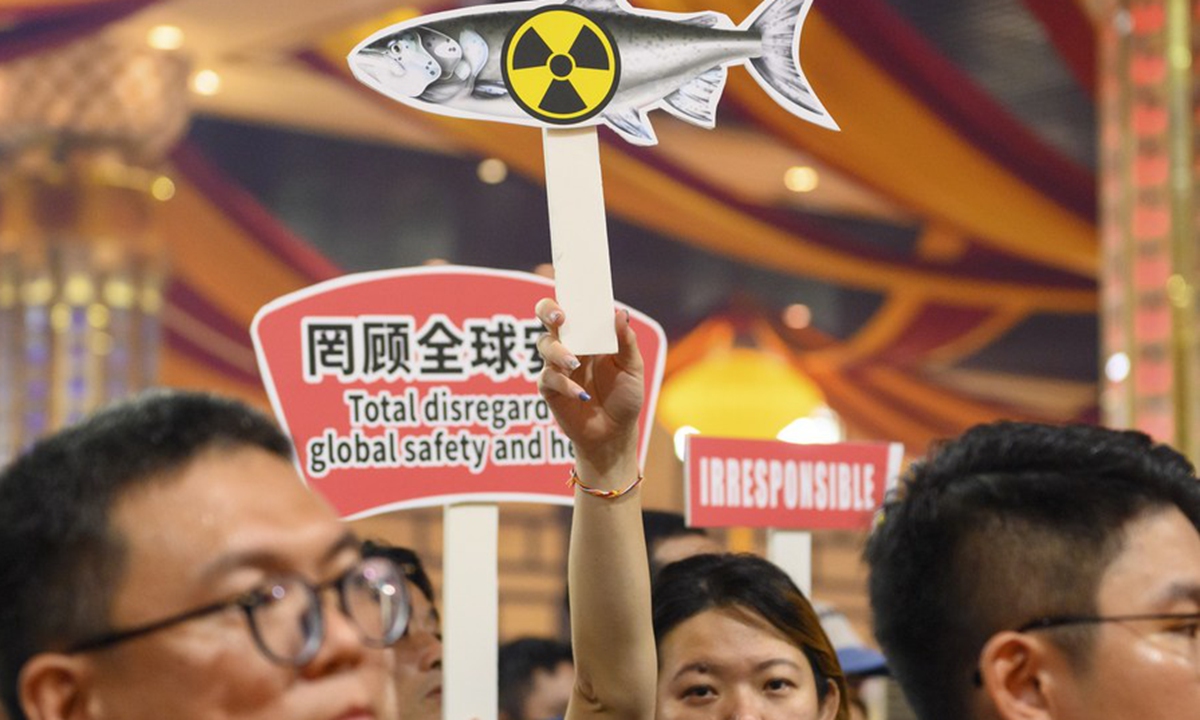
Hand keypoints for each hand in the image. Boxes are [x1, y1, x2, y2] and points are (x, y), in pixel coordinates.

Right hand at [535, 299, 642, 475]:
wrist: (615, 433)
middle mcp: (570, 345)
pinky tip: (580, 393)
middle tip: (560, 317)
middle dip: (548, 311)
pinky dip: (564, 384)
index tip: (560, 275)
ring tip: (575, 363)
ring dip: (558, 352)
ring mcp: (557, 366)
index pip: (573, 306)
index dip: (565, 290)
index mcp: (589, 335)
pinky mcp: (550, 389)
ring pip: (544, 346)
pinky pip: (548, 379)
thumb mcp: (632, 368)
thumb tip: (620, 313)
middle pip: (547, 318)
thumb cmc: (624, 397)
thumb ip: (626, 341)